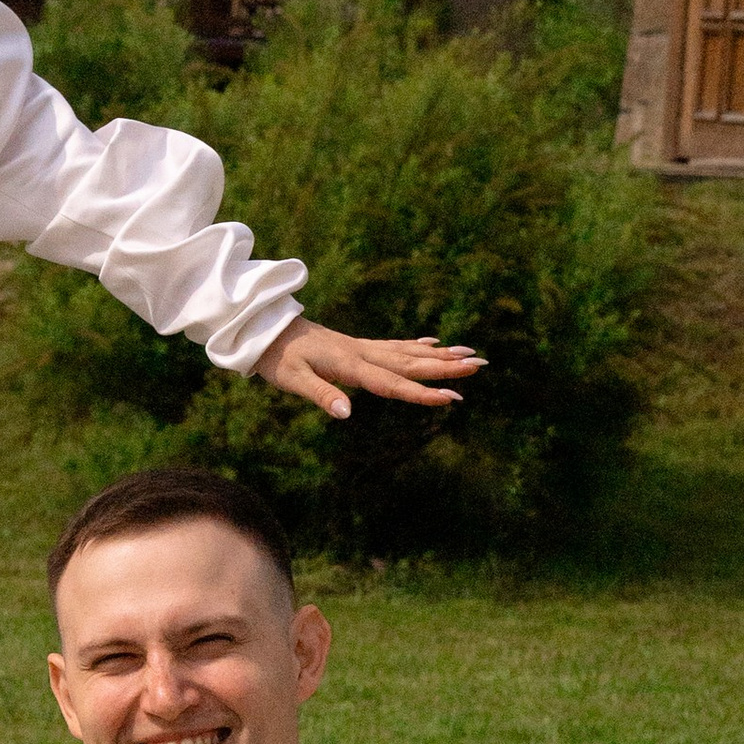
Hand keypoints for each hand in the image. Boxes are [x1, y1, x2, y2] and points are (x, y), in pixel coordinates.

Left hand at [255, 318, 483, 422]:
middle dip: (447, 367)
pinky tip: (433, 344)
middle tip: (481, 366)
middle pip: (411, 363)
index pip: (393, 383)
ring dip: (440, 355)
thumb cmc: (276, 358)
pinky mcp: (355, 346)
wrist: (262, 329)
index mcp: (350, 365)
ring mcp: (361, 348)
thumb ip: (321, 395)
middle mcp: (362, 354)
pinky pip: (394, 346)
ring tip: (470, 354)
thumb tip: (347, 414)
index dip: (422, 393)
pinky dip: (417, 346)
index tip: (452, 397)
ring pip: (409, 353)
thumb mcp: (292, 380)